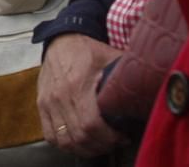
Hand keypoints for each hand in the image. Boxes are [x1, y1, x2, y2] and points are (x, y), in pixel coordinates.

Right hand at [37, 34, 126, 156]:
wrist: (61, 40)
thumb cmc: (87, 50)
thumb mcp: (110, 58)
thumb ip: (126, 76)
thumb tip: (147, 88)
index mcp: (77, 85)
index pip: (92, 124)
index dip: (109, 138)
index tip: (122, 137)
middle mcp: (60, 96)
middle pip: (79, 136)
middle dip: (101, 145)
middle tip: (114, 142)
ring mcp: (48, 102)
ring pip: (65, 140)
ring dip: (84, 148)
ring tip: (98, 144)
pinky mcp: (41, 105)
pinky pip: (50, 135)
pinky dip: (64, 144)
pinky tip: (78, 141)